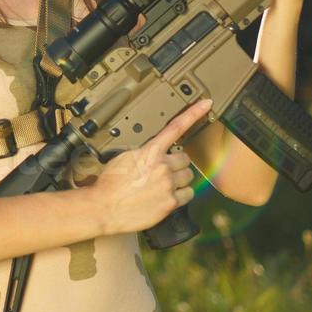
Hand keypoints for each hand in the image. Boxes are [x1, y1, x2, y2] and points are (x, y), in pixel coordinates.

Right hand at [84, 98, 211, 236]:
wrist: (105, 207)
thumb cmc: (110, 184)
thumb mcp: (124, 157)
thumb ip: (143, 152)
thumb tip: (152, 152)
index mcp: (150, 152)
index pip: (176, 128)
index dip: (193, 113)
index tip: (206, 104)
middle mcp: (162, 166)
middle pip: (185, 159)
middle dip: (178, 164)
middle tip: (166, 171)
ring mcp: (168, 185)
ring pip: (189, 177)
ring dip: (180, 179)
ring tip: (165, 185)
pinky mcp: (171, 202)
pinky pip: (188, 195)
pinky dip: (181, 195)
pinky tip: (169, 196)